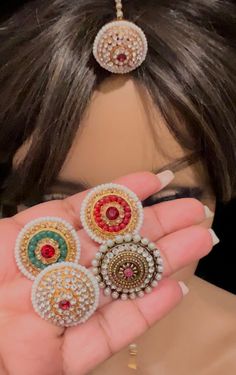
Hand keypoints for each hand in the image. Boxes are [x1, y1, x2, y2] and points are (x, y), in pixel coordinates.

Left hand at [0, 171, 215, 374]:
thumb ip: (37, 223)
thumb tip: (76, 200)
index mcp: (30, 248)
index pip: (83, 214)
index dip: (119, 196)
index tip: (153, 180)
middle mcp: (51, 277)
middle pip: (111, 248)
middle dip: (154, 226)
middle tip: (193, 210)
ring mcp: (61, 317)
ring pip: (118, 286)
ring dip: (161, 263)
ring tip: (199, 240)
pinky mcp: (66, 360)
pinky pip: (110, 334)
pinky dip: (144, 312)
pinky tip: (174, 289)